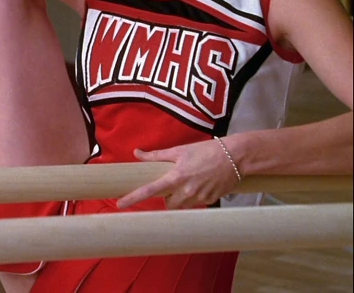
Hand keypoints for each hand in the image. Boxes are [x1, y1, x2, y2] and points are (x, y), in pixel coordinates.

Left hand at [117, 139, 241, 209]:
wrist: (235, 157)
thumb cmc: (206, 150)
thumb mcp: (180, 150)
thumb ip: (156, 155)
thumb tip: (137, 153)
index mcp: (176, 177)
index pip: (150, 190)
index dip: (133, 198)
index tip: (120, 204)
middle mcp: (186, 190)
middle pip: (167, 204)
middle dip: (166, 197)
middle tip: (172, 184)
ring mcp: (199, 198)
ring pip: (181, 207)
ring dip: (179, 200)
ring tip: (187, 183)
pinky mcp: (210, 201)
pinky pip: (195, 205)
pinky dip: (193, 198)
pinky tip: (201, 185)